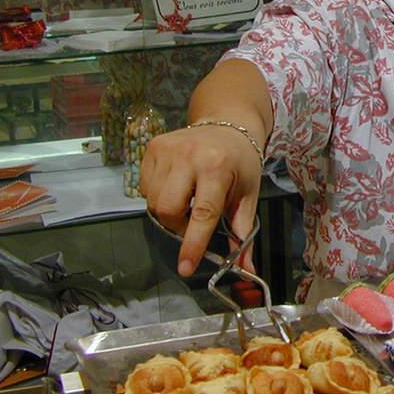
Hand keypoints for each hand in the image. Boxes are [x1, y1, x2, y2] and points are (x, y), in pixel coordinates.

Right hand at [140, 124, 261, 276]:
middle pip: (168, 209)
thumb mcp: (248, 195)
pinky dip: (157, 195)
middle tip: (192, 221)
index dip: (193, 244)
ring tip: (187, 200)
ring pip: (153, 201)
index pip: (202, 214)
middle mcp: (190, 156)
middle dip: (177, 226)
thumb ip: (243, 233)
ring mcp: (168, 149)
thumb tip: (246, 270)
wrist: (228, 123)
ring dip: (167, 212)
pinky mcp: (153, 146)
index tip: (185, 267)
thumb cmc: (241, 163)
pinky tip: (176, 185)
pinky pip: (145, 187)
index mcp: (217, 167)